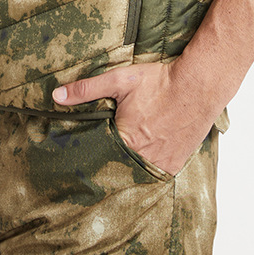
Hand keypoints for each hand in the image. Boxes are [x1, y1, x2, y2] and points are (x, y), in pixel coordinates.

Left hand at [53, 60, 220, 175]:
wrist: (197, 85)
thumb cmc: (159, 82)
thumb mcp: (118, 80)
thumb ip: (86, 89)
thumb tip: (56, 95)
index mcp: (126, 140)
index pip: (100, 158)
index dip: (91, 157)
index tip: (81, 161)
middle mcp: (144, 157)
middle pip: (119, 168)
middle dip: (109, 165)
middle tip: (98, 165)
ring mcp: (162, 163)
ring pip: (138, 174)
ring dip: (129, 169)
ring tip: (120, 163)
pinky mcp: (176, 164)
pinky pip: (156, 174)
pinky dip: (148, 169)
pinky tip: (141, 161)